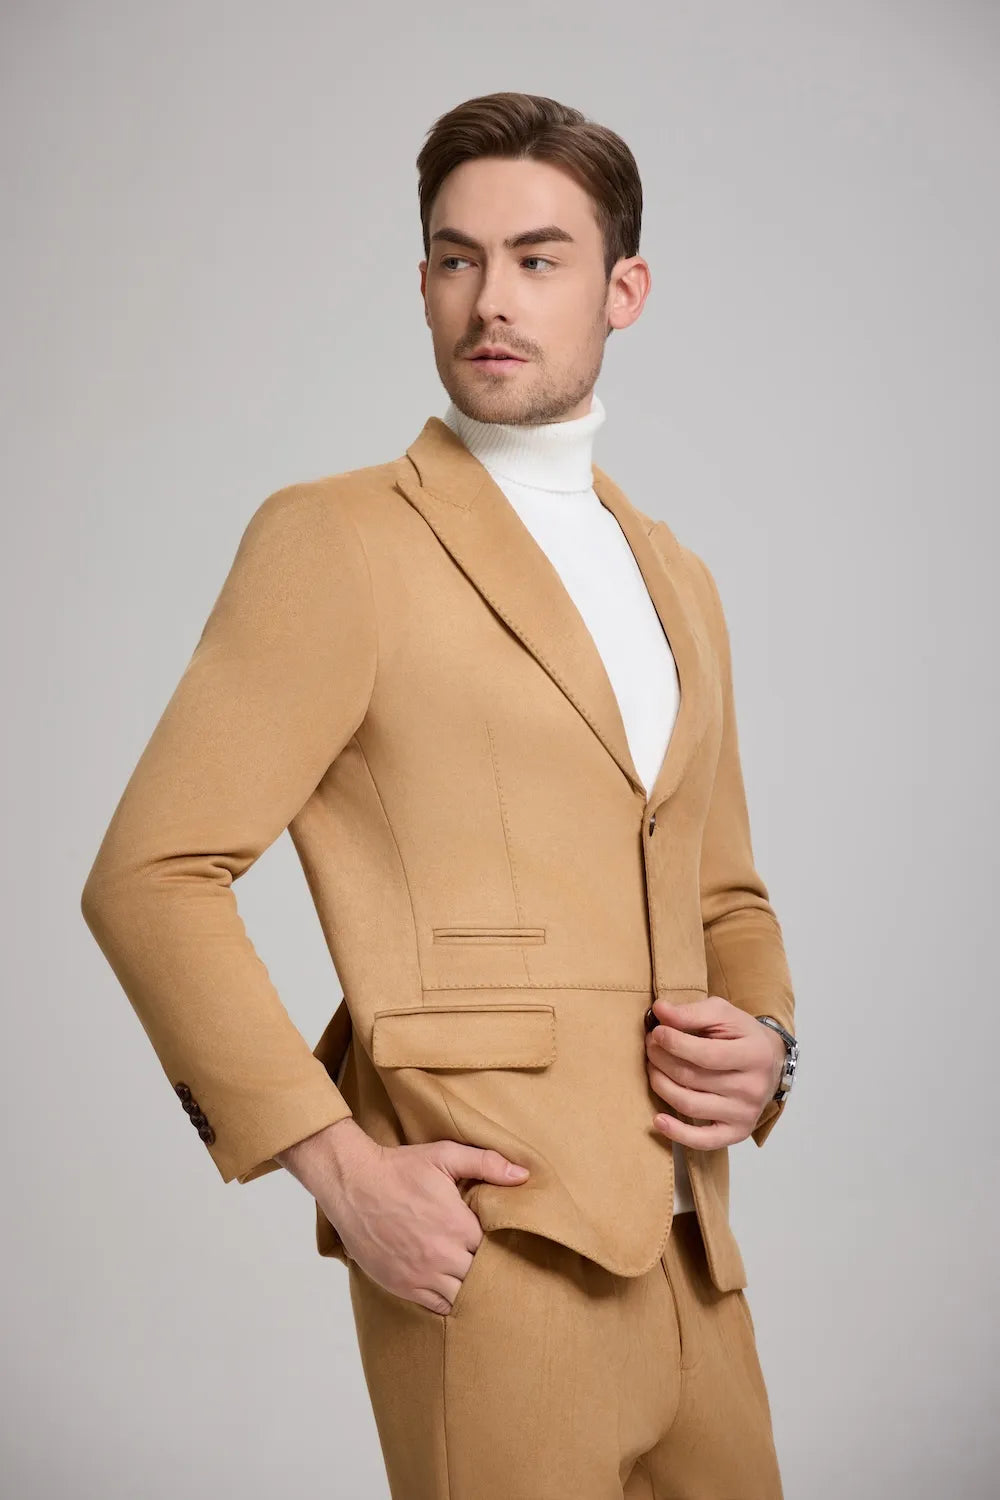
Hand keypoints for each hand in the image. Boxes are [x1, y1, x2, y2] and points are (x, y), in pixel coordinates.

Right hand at [310, 1134, 530, 1314]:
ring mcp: (421, 1274)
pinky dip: (448, 1301)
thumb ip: (486, 1164)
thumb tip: (523, 1176)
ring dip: (469, 1288)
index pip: (495, 1249)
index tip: (499, 1239)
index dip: (500, 1246)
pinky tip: (451, 1288)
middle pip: (481, 1276)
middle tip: (491, 1261)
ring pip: (462, 1296)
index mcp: (458, 1225)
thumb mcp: (444, 1156)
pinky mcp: (403, 1286)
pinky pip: (437, 1306)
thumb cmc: (399, 1169)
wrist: (353, 1184)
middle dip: (488, 1269)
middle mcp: (442, 1255)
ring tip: (473, 1276)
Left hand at [644, 994, 785, 1148]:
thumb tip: (660, 1010)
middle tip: (651, 1047)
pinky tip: (658, 1120)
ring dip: (661, 1085)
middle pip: (692, 1078)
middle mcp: (753, 1088)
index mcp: (754, 1054)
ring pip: (689, 1105)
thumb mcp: (723, 1014)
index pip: (705, 1053)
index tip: (657, 1033)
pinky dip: (676, 1133)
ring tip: (653, 1068)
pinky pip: (703, 1141)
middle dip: (662, 1060)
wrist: (770, 1063)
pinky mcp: (736, 1132)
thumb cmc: (741, 1036)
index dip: (674, 1043)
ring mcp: (745, 1113)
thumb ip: (691, 1012)